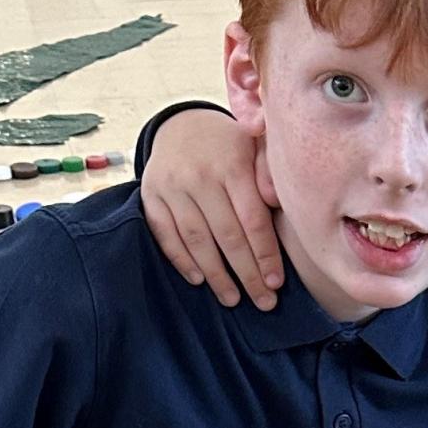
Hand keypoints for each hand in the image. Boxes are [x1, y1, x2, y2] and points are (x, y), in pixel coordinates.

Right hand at [140, 109, 284, 308]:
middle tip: (264, 302)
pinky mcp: (151, 195)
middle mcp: (199, 175)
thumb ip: (269, 172)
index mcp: (232, 163)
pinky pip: (166, 235)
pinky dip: (182, 261)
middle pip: (228, 236)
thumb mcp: (255, 145)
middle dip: (247, 274)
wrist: (181, 125)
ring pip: (197, 240)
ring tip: (233, 299)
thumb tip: (277, 202)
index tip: (276, 283)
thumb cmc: (229, 146)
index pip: (253, 220)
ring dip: (216, 276)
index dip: (266, 255)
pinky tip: (199, 280)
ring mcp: (172, 186)